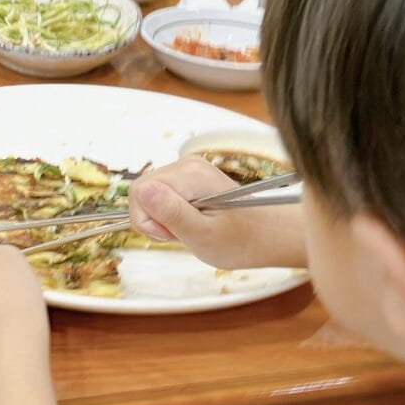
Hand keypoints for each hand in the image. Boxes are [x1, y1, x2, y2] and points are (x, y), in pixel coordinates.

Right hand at [129, 157, 308, 270]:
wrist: (265, 234)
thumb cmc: (239, 240)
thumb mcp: (201, 234)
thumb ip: (170, 212)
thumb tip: (142, 190)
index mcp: (190, 175)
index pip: (139, 190)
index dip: (148, 219)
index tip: (171, 232)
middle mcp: (186, 165)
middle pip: (141, 190)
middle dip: (154, 219)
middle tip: (182, 233)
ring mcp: (188, 169)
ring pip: (149, 194)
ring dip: (162, 218)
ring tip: (190, 229)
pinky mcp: (188, 178)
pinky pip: (161, 196)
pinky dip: (170, 214)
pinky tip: (191, 222)